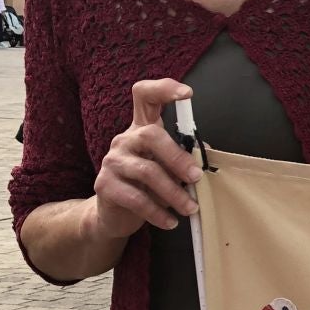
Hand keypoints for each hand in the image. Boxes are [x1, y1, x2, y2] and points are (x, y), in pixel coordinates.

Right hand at [89, 79, 199, 238]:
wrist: (115, 214)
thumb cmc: (149, 186)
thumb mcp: (168, 169)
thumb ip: (184, 158)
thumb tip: (206, 157)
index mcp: (142, 128)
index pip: (145, 96)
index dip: (164, 88)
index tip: (187, 94)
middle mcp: (125, 139)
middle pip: (151, 135)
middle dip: (177, 157)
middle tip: (196, 178)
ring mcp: (112, 161)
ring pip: (146, 171)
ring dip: (173, 193)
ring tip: (190, 208)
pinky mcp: (104, 185)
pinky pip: (135, 198)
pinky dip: (157, 212)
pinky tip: (171, 221)